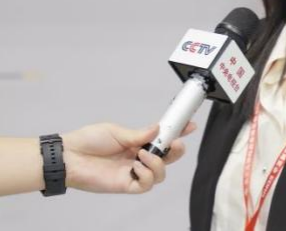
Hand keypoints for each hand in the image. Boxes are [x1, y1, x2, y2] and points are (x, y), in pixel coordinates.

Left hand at [62, 122, 194, 193]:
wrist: (70, 156)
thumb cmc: (89, 141)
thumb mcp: (117, 132)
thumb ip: (139, 134)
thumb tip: (157, 129)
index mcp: (136, 142)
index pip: (162, 139)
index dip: (177, 133)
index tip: (189, 126)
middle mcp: (138, 158)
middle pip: (167, 158)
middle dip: (176, 151)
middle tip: (175, 143)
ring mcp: (133, 172)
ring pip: (160, 174)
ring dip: (157, 163)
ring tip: (143, 154)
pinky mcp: (126, 184)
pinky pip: (146, 185)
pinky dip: (147, 174)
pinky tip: (137, 165)